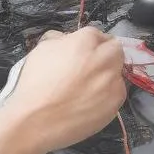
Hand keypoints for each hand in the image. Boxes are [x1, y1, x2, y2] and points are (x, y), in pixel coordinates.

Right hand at [1, 27, 126, 153]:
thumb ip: (60, 39)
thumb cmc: (35, 83)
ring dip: (107, 74)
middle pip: (115, 49)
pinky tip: (91, 100)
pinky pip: (117, 93)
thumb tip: (68, 41)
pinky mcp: (115, 105)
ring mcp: (112, 83)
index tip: (83, 49)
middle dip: (105, 53)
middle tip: (91, 63)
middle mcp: (103, 59)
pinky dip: (108, 94)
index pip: (97, 33)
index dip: (89, 42)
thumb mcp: (42, 49)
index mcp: (85, 42)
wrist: (36, 120)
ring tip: (89, 85)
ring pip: (118, 72)